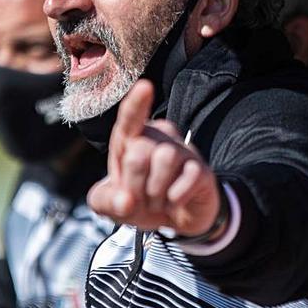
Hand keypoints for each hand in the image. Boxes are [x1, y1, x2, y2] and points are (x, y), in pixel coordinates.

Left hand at [86, 79, 221, 235]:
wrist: (175, 220)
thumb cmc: (139, 201)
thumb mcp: (112, 205)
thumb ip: (105, 201)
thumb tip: (125, 201)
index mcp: (131, 140)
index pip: (130, 119)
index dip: (136, 104)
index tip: (145, 87)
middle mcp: (158, 138)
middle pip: (138, 153)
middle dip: (134, 186)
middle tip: (141, 198)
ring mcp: (182, 152)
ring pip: (164, 159)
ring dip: (155, 193)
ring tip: (158, 201)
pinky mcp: (201, 170)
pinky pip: (186, 181)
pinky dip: (174, 200)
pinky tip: (175, 202)